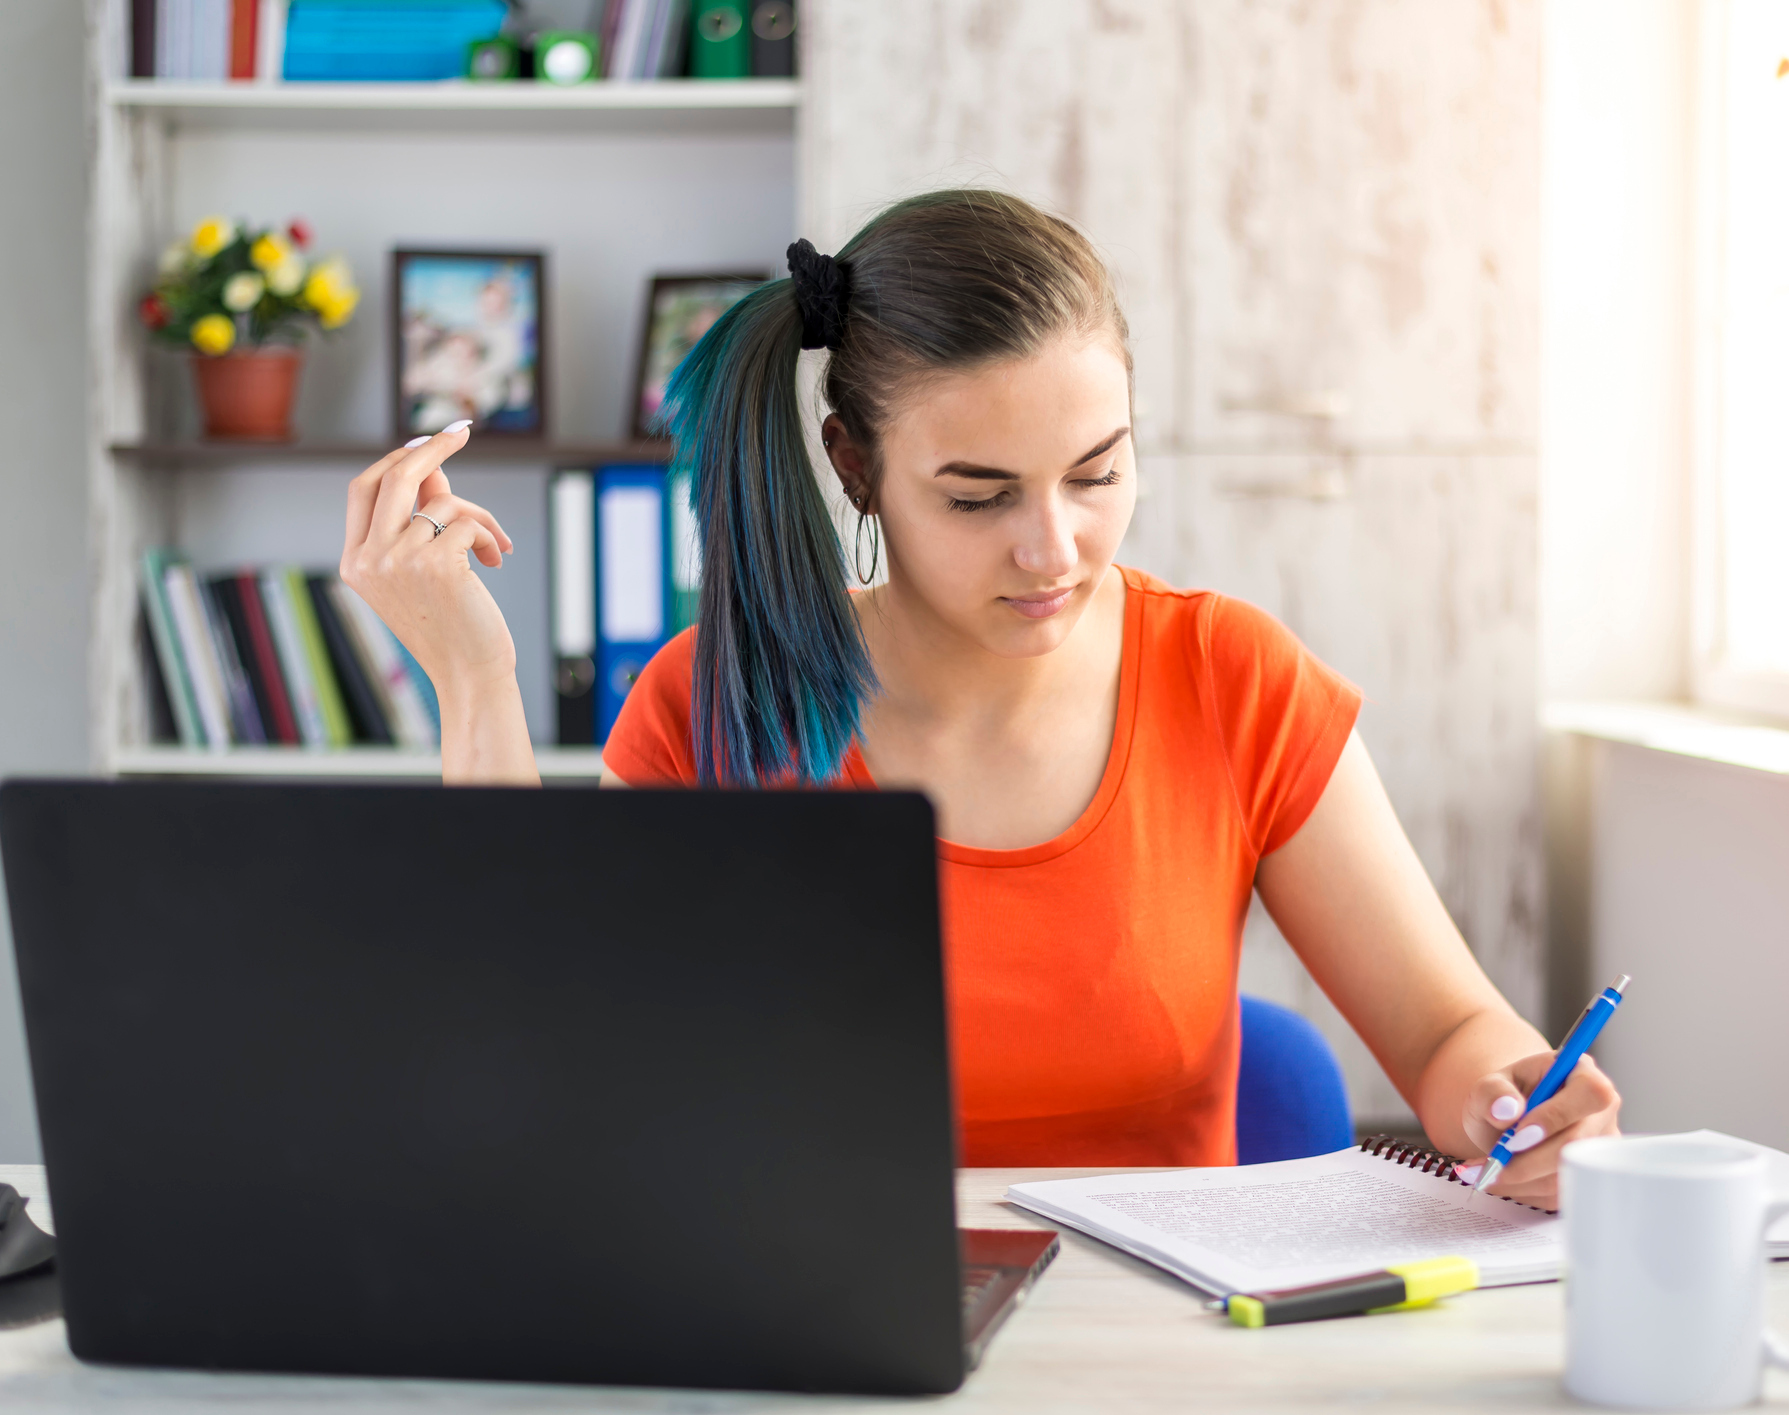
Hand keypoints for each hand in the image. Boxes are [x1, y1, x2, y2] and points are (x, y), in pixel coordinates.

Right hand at [339, 425, 516, 698]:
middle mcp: (368, 559)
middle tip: (460, 434)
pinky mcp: (436, 563)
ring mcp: (399, 560)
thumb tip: (432, 466)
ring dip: (479, 519)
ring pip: (444, 502)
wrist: (469, 672)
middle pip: (395, 476)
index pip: (362, 488)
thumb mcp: (422, 567)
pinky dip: (488, 537)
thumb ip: (419, 516)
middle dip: (432, 448)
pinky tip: (494, 563)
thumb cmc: (449, 623)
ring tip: (493, 549)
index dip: (394, 458)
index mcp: (354, 561)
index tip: (425, 441)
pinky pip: (468, 523)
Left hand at [1456, 1053, 1620, 1207]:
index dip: (1554, 1117)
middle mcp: (1601, 1111)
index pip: (1589, 1092)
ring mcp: (1600, 1147)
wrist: (1505, 1123)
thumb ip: (1492, 1092)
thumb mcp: (1487, 1087)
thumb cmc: (1502, 1100)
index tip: (1516, 1134)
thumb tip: (1507, 1108)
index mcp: (1581, 1073)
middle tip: (1491, 1164)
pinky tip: (1504, 1180)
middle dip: (1528, 1160)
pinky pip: (1562, 1192)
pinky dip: (1526, 1191)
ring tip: (1488, 1171)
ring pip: (1569, 1173)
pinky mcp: (1590, 1176)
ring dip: (1522, 1179)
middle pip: (1578, 1142)